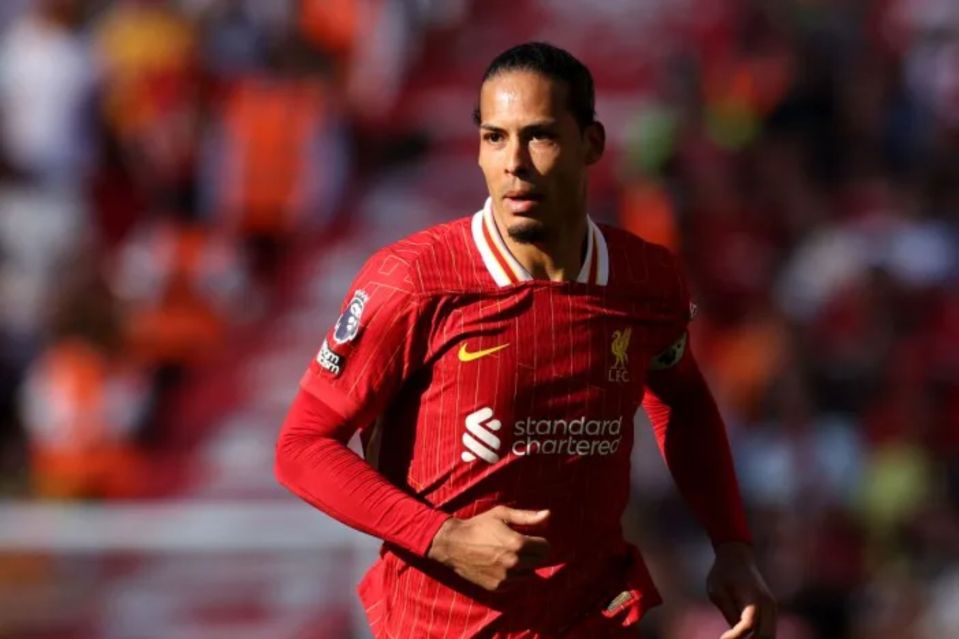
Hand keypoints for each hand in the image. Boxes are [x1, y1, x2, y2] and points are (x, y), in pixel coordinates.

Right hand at [427, 506, 550, 590]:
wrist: (453, 545)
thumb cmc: (479, 525)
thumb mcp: (502, 514)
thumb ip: (527, 516)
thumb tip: (549, 515)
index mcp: (518, 543)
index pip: (546, 547)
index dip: (540, 541)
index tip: (532, 538)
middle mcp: (514, 563)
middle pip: (540, 561)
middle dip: (534, 553)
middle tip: (521, 546)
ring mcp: (506, 577)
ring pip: (529, 574)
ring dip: (525, 565)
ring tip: (510, 555)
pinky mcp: (498, 587)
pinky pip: (516, 583)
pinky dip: (514, 576)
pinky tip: (501, 565)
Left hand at [706, 542, 776, 638]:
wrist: (737, 556)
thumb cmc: (723, 572)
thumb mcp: (717, 590)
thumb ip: (728, 612)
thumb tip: (736, 635)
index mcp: (754, 597)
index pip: (749, 626)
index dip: (735, 637)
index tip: (722, 638)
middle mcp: (768, 605)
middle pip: (766, 636)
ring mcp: (771, 608)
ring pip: (770, 636)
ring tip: (734, 638)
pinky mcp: (769, 611)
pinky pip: (767, 631)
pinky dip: (757, 638)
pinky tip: (741, 636)